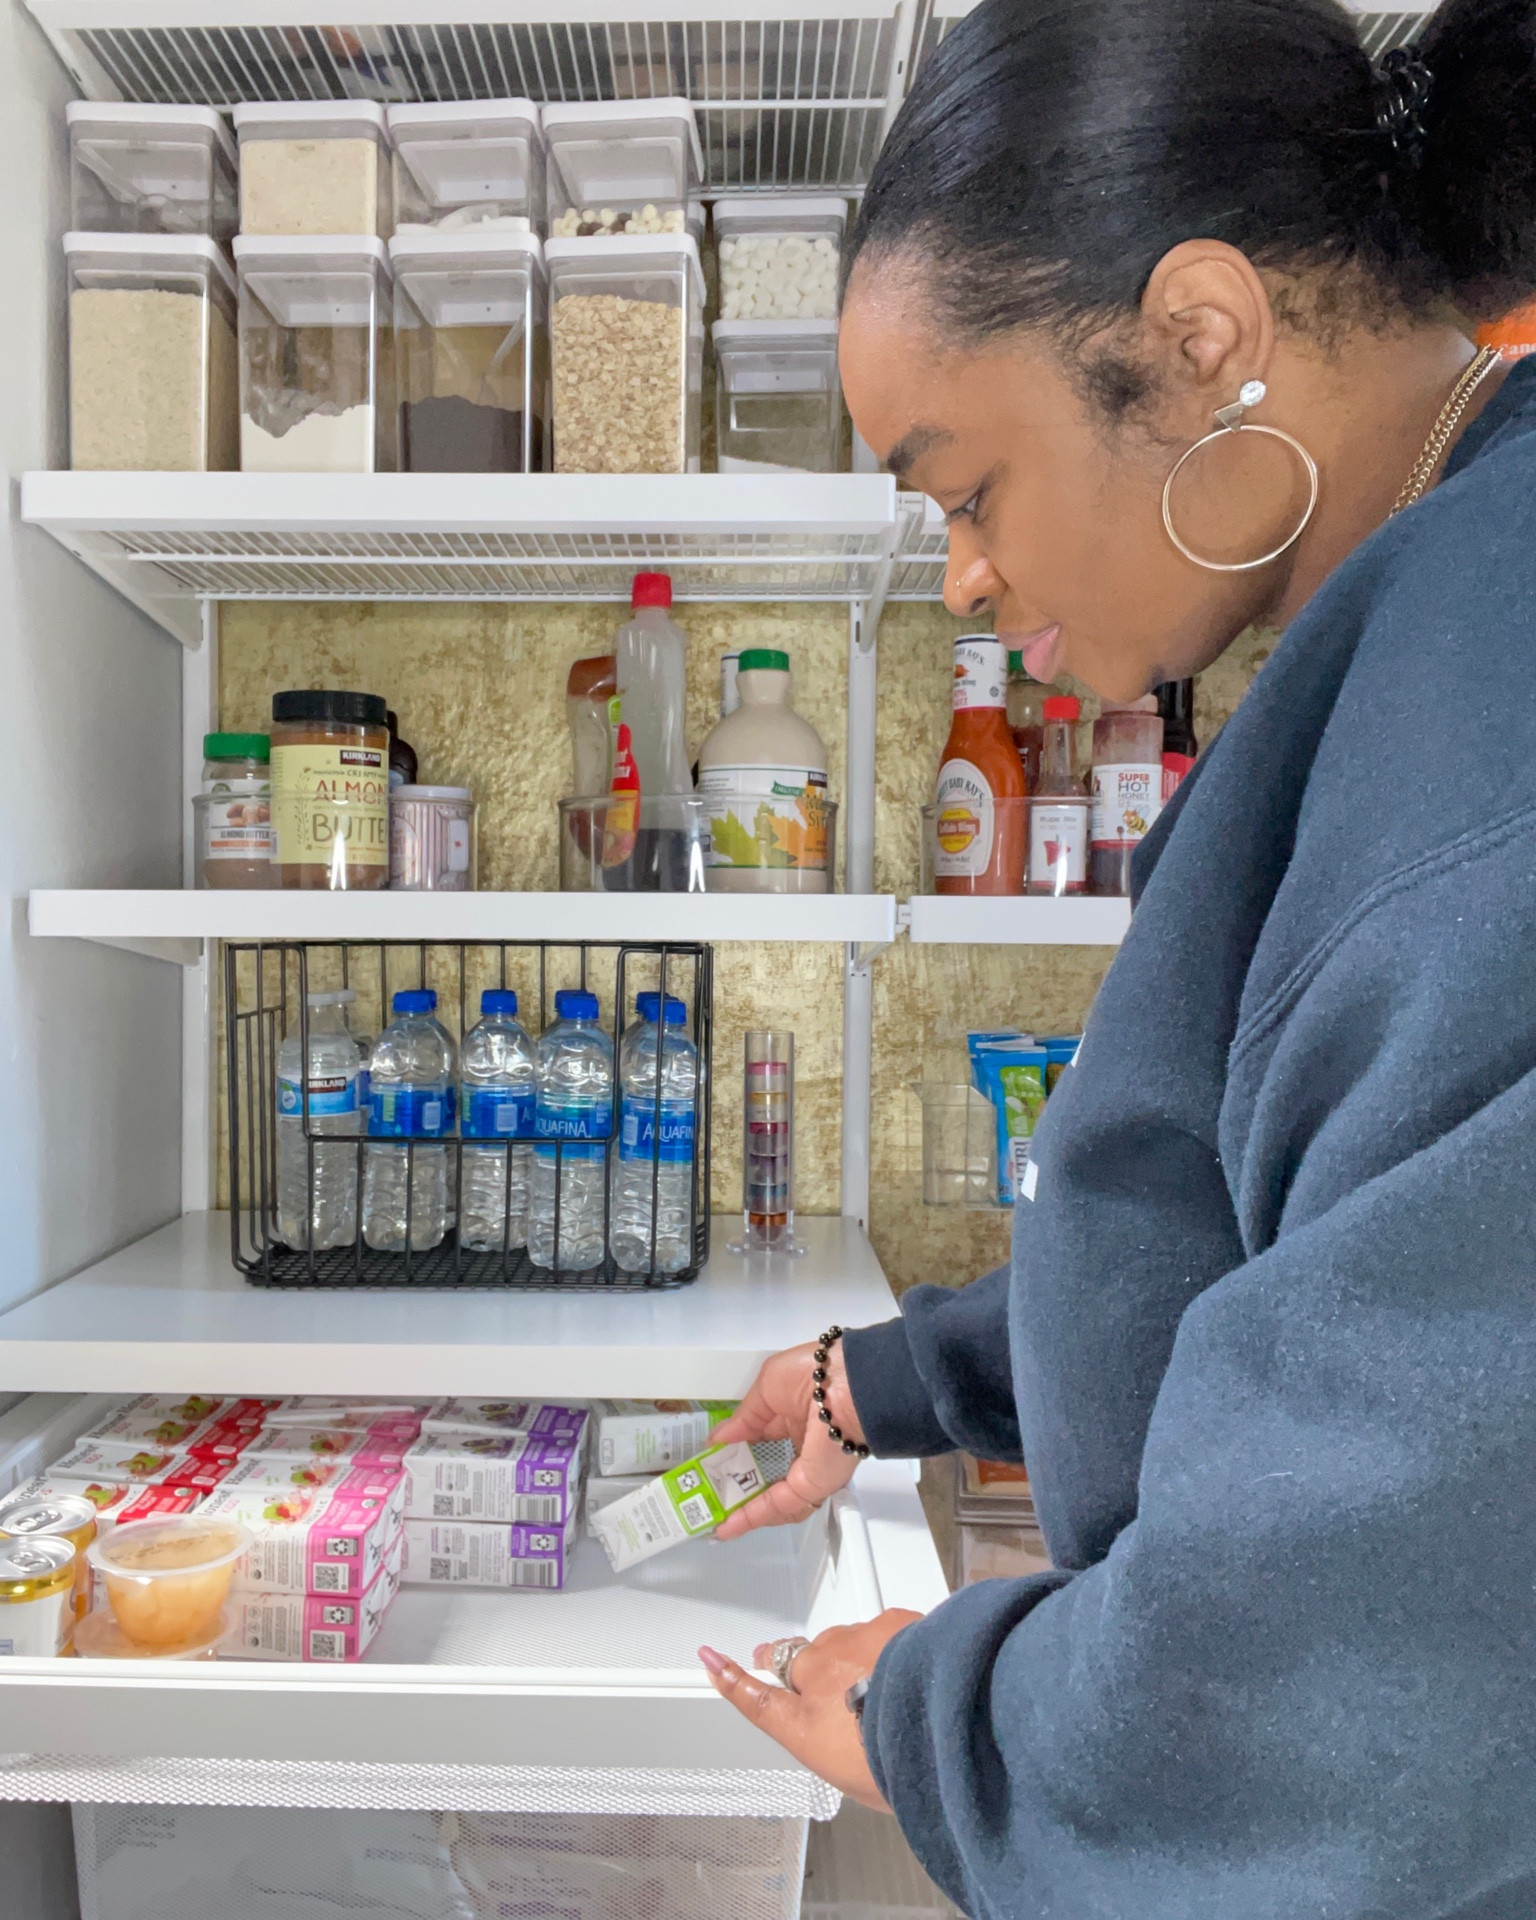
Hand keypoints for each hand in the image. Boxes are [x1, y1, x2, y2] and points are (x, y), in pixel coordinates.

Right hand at [698, 1612, 918, 1810]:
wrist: (943, 1724)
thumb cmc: (898, 1764)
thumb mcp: (852, 1781)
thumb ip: (835, 1750)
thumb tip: (841, 1743)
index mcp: (804, 1720)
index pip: (756, 1697)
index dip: (731, 1677)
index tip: (712, 1659)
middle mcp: (819, 1675)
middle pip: (805, 1663)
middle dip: (818, 1675)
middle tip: (843, 1697)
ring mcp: (854, 1642)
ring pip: (846, 1643)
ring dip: (860, 1660)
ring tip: (892, 1692)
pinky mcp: (889, 1621)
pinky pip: (884, 1631)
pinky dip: (893, 1647)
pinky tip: (914, 1671)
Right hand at [710, 1340, 868, 1540]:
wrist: (848, 1385)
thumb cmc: (813, 1373)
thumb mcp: (767, 1387)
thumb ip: (743, 1418)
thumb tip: (719, 1439)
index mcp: (798, 1416)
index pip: (764, 1441)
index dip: (738, 1452)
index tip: (713, 1462)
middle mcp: (806, 1445)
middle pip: (769, 1474)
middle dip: (739, 1486)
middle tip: (710, 1495)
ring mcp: (810, 1469)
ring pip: (774, 1498)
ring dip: (743, 1508)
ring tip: (714, 1515)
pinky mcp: (813, 1486)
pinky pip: (780, 1505)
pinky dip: (753, 1516)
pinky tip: (730, 1523)